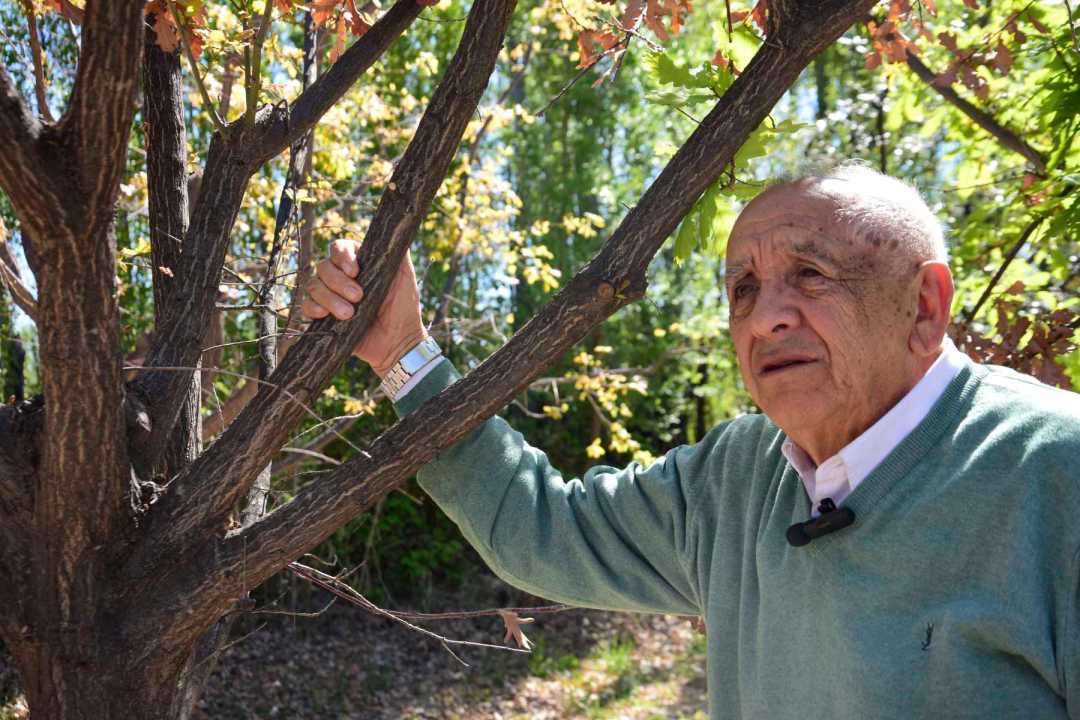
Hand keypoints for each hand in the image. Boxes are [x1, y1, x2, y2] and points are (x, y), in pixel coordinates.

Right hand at [300, 240, 426, 376]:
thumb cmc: (404, 308)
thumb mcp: (405, 275)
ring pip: (313, 285)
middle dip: (338, 282)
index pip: (338, 248)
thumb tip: (395, 226)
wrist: (398, 342)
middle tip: (358, 297)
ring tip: (349, 314)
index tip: (355, 271)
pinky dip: (313, 308)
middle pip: (323, 267)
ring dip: (330, 299)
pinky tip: (325, 316)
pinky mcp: (322, 317)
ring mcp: (330, 296)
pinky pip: (306, 306)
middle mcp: (341, 277)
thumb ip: (398, 251)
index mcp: (358, 263)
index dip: (342, 257)